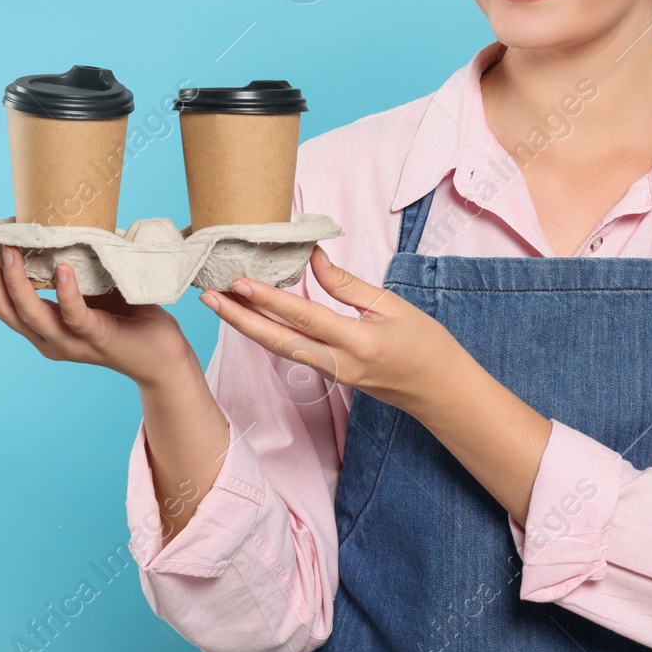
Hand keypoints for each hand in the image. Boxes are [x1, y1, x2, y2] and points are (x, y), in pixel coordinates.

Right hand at [0, 240, 195, 387]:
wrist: (163, 354)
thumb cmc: (126, 314)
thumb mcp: (90, 286)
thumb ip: (69, 265)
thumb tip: (55, 223)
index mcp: (41, 328)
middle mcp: (48, 339)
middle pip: (6, 311)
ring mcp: (72, 342)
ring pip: (32, 315)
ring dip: (16, 282)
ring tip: (8, 250)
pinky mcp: (98, 339)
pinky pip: (77, 316)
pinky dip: (66, 293)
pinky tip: (62, 269)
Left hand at [200, 244, 467, 415]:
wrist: (441, 391)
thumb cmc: (426, 345)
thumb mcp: (392, 306)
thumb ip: (348, 285)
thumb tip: (313, 259)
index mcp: (359, 341)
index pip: (305, 317)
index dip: (269, 299)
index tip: (240, 282)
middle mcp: (340, 363)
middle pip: (279, 341)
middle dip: (241, 320)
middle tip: (209, 297)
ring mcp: (335, 375)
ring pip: (282, 350)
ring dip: (250, 328)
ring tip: (222, 305)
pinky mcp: (334, 378)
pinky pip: (296, 354)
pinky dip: (272, 335)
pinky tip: (255, 320)